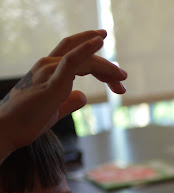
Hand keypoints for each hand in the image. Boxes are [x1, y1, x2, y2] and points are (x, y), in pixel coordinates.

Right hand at [0, 30, 126, 151]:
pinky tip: (98, 42)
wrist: (7, 131)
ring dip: (106, 67)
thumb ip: (69, 101)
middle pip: (85, 56)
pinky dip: (86, 49)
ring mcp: (48, 71)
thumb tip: (83, 96)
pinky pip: (71, 60)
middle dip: (107, 68)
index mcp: (49, 70)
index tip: (118, 75)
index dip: (98, 59)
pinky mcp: (51, 83)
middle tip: (123, 81)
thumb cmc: (26, 121)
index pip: (77, 54)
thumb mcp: (55, 110)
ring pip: (85, 60)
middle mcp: (48, 65)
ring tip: (121, 78)